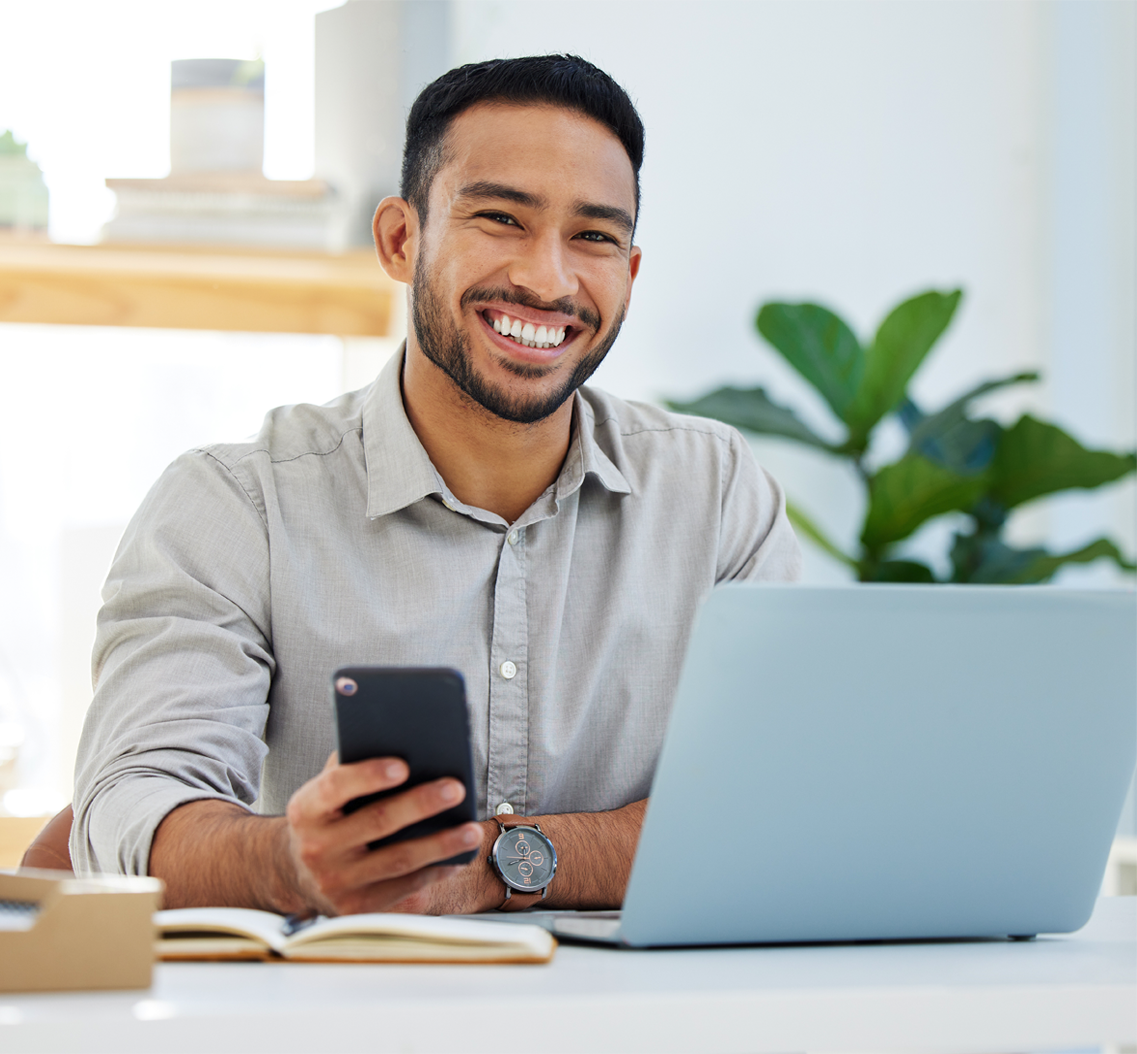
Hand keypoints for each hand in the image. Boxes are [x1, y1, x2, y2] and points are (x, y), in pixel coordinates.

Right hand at [284, 752, 483, 915]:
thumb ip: (353, 767)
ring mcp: (337, 882)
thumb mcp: (325, 792)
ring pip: (398, 860)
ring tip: (472, 829)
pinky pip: (405, 888)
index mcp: (306, 810)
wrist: (299, 874)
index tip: (404, 766)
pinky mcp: (359, 908)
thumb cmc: (327, 818)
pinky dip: (436, 871)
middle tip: (455, 789)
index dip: (369, 776)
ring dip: (441, 844)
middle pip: (377, 822)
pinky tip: (459, 856)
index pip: (335, 787)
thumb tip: (405, 743)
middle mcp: (317, 848)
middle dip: (420, 804)